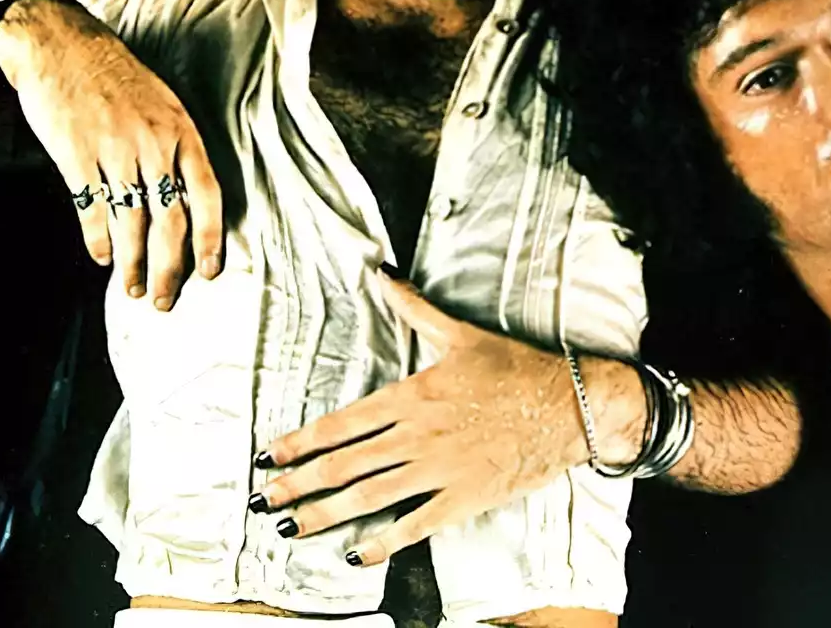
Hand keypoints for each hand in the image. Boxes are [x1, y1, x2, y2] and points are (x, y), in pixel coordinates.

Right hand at [0, 0, 222, 308]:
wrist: (65, 47)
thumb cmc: (120, 77)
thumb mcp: (165, 104)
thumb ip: (177, 148)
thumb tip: (185, 198)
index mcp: (183, 132)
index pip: (207, 195)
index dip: (211, 238)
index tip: (210, 271)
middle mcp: (154, 145)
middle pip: (169, 220)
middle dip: (169, 268)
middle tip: (165, 300)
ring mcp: (114, 151)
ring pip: (130, 223)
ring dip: (131, 264)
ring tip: (131, 289)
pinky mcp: (76, 157)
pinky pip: (92, 208)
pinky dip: (98, 238)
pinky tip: (102, 257)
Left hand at [254, 274, 643, 565]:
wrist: (568, 405)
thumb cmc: (516, 368)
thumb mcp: (461, 333)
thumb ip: (414, 307)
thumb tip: (381, 275)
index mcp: (412, 396)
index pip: (342, 423)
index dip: (300, 442)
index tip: (268, 455)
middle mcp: (417, 436)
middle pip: (344, 465)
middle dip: (297, 484)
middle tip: (261, 499)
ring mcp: (438, 471)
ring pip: (368, 498)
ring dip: (324, 514)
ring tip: (291, 527)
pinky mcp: (462, 499)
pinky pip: (412, 526)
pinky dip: (381, 543)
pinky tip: (354, 555)